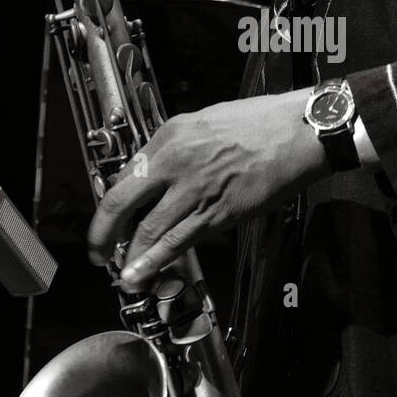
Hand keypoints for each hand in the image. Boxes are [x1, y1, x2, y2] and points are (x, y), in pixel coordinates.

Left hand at [87, 87, 329, 290]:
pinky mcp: (219, 213)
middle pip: (122, 203)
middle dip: (103, 233)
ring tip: (121, 275)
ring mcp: (195, 190)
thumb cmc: (260, 123)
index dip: (112, 203)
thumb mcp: (205, 122)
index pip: (125, 175)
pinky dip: (157, 261)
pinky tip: (144, 272)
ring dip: (130, 257)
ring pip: (149, 230)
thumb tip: (158, 172)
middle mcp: (175, 163)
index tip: (109, 219)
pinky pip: (179, 241)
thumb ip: (177, 147)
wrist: (297, 133)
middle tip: (98, 251)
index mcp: (170, 136)